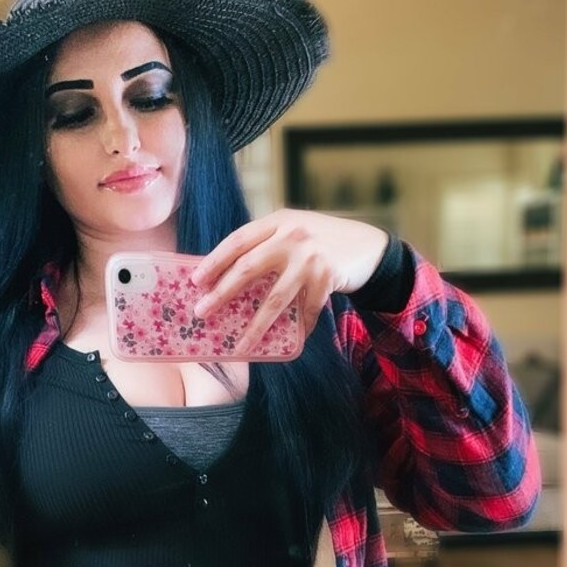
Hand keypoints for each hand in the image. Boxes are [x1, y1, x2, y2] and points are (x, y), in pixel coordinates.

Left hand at [189, 209, 389, 354]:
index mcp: (278, 221)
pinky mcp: (327, 277)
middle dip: (222, 293)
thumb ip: (268, 244)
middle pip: (248, 268)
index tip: (196, 281)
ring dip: (256, 325)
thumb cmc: (324, 242)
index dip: (215, 260)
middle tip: (202, 311)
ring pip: (274, 298)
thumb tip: (228, 276)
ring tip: (241, 345)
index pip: (238, 240)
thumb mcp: (294, 231)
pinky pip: (306, 311)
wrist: (370, 246)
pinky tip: (293, 341)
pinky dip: (299, 328)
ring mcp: (310, 257)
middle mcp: (292, 235)